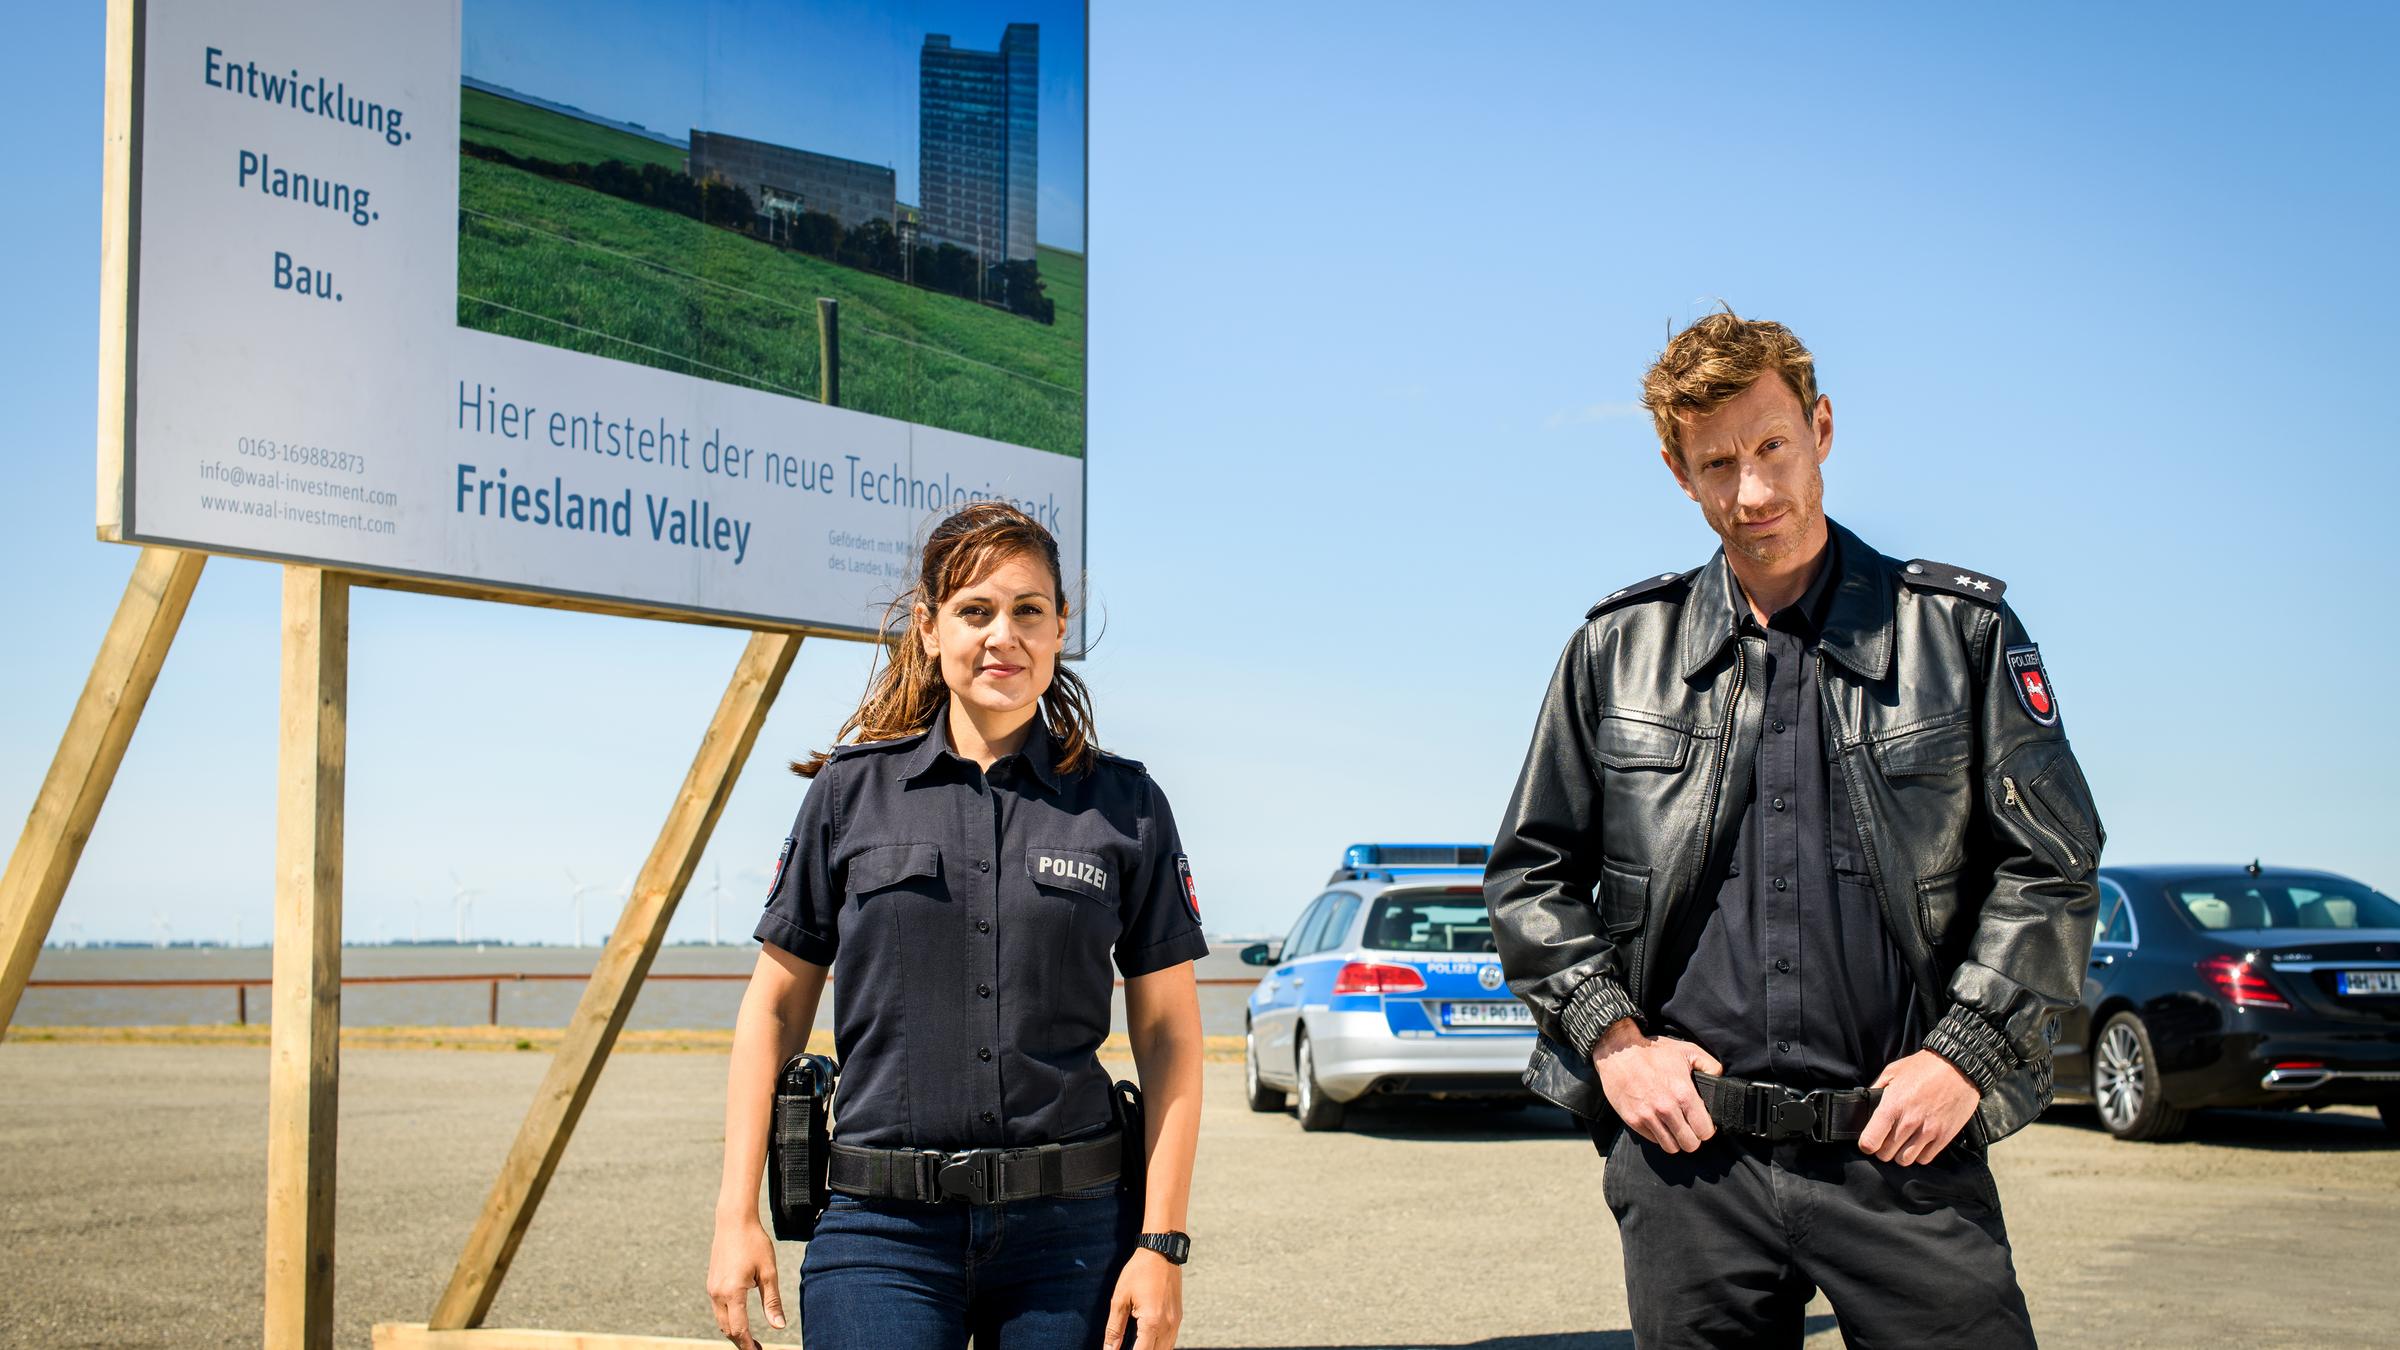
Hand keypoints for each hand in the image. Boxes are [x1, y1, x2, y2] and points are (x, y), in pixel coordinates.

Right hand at [705, 1215, 783, 1347]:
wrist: (733, 1221)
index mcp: (732, 1292)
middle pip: (728, 1329)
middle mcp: (718, 1293)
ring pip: (721, 1320)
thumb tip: (779, 1327)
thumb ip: (772, 1302)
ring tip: (750, 1340)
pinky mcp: (711, 1283)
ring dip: (734, 1332)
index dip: (749, 1345)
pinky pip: (718, 1309)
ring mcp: (712, 1288)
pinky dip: (728, 1319)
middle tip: (757, 1349)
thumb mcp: (768, 1272)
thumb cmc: (754, 1243)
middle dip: (741, 1342)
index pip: (740, 1329)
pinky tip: (740, 1320)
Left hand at [1104, 1246, 1182, 1349]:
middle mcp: (1168, 1325)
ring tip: (1136, 1345)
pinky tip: (1147, 1342)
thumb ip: (1114, 1328)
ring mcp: (1176, 1322)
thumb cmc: (1140, 1271)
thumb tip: (1109, 1349)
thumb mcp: (1120, 1298)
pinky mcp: (1179, 1317)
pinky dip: (1159, 1346)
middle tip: (1124, 1347)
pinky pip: (1171, 1341)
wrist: (1162, 1250)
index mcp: (1152, 1322)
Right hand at [1592, 1020, 1722, 1153]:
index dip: (1707, 1130)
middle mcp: (1667, 1108)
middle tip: (1689, 1129)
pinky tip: (1658, 1123)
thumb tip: (1720, 1080)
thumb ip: (1710, 1065)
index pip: (1705, 1131)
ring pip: (1671, 1147)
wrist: (1619, 1052)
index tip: (1702, 1124)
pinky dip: (1658, 1135)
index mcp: (1684, 1094)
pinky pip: (1653, 1140)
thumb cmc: (1653, 1052)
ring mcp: (1648, 1116)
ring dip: (1675, 1140)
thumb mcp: (1687, 1050)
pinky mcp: (1633, 1120)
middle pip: (1690, 1144)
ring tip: (1674, 1129)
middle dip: (1693, 1138)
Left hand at [1859, 1050, 1980, 1164]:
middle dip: (1882, 1149)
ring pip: (1905, 1160)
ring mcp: (1928, 1131)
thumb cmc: (1924, 1067)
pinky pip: (1925, 1159)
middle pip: (1886, 1154)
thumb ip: (1876, 1089)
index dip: (1866, 1144)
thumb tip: (1866, 1103)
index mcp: (1892, 1106)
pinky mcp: (1944, 1136)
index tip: (1869, 1141)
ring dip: (1900, 1154)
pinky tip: (1918, 1143)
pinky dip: (1919, 1154)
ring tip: (1902, 1142)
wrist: (1958, 1067)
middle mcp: (1909, 1122)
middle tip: (1886, 1140)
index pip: (1870, 1142)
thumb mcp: (1892, 1072)